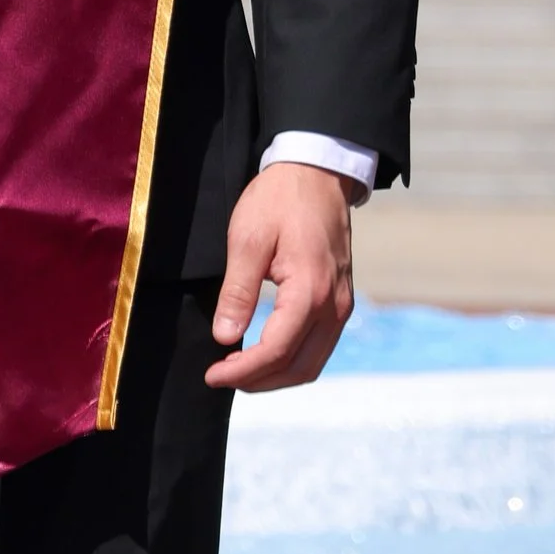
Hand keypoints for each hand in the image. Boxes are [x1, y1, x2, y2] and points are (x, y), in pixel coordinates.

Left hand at [206, 161, 360, 390]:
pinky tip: (265, 352)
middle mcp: (334, 306)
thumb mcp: (248, 239)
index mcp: (311, 291)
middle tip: (221, 377)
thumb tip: (225, 336)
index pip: (277, 350)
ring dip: (277, 375)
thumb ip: (238, 291)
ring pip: (313, 363)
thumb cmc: (280, 199)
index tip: (213, 375)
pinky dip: (293, 359)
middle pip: (299, 367)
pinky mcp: (340, 300)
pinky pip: (320, 346)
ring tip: (239, 370)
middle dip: (259, 381)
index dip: (243, 371)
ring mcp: (341, 305)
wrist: (316, 173)